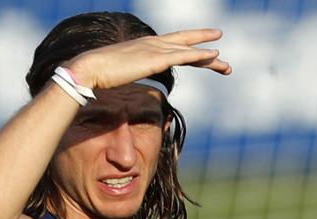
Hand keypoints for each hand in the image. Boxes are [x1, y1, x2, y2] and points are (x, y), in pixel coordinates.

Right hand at [66, 29, 230, 90]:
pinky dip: (200, 55)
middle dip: (204, 43)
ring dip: (210, 57)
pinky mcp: (156, 59)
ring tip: (226, 66)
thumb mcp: (121, 72)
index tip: (203, 51)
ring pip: (189, 51)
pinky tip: (214, 55)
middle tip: (221, 48)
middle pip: (184, 43)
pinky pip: (184, 55)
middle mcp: (153, 44)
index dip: (189, 48)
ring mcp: (155, 49)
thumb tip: (129, 78)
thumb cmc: (100, 74)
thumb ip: (130, 72)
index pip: (172, 46)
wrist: (90, 69)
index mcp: (145, 47)